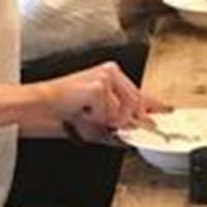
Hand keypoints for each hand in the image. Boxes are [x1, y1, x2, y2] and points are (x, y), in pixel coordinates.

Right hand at [37, 63, 162, 130]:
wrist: (40, 106)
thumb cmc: (63, 111)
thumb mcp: (96, 121)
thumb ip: (118, 126)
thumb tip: (134, 133)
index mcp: (112, 76)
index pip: (138, 92)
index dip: (152, 104)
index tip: (166, 110)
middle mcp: (111, 72)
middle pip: (134, 106)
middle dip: (121, 121)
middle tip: (94, 117)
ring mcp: (106, 77)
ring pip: (122, 112)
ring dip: (105, 120)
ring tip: (85, 112)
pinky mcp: (99, 86)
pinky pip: (109, 114)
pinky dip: (96, 118)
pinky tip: (82, 110)